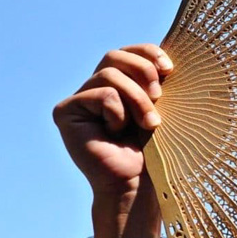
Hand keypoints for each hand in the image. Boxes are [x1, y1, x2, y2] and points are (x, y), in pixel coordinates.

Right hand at [54, 44, 172, 237]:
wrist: (140, 185)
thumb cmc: (157, 152)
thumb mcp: (163, 109)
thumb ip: (157, 81)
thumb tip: (166, 56)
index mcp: (120, 85)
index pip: (129, 52)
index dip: (148, 53)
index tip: (170, 69)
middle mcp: (95, 89)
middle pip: (114, 55)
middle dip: (143, 71)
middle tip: (159, 97)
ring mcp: (79, 100)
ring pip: (110, 74)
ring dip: (137, 99)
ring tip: (148, 125)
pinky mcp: (66, 112)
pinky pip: (100, 94)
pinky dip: (117, 112)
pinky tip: (116, 133)